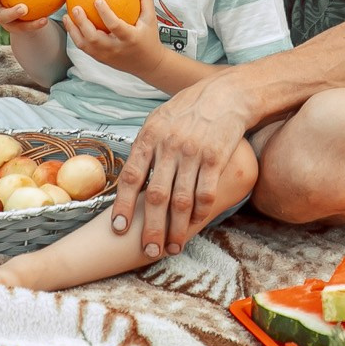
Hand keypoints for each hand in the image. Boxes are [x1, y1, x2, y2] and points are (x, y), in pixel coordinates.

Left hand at [65, 0, 166, 76]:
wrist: (147, 65)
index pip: (115, 26)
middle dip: (82, 23)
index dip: (105, 13)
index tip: (97, 0)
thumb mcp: (151, 19)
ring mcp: (106, 56)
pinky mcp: (100, 59)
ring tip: (66, 16)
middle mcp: (116, 48)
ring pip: (85, 45)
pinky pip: (84, 48)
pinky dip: (76, 36)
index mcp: (129, 38)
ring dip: (73, 30)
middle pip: (94, 38)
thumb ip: (145, 0)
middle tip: (75, 7)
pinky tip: (71, 24)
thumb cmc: (149, 38)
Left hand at [108, 75, 254, 258]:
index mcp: (150, 137)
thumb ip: (145, 147)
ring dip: (176, 229)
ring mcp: (193, 153)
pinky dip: (200, 213)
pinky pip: (205, 193)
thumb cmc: (188, 109)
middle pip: (155, 196)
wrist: (226, 94)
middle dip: (150, 228)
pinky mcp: (215, 158)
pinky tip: (196, 225)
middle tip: (149, 251)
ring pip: (181, 201)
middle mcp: (169, 146)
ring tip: (174, 247)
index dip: (122, 205)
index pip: (131, 177)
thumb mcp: (159, 120)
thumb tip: (130, 178)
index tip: (118, 229)